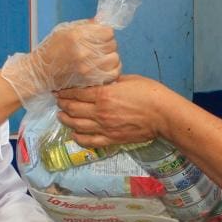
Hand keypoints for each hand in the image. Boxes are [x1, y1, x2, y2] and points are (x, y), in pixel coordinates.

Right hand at [0, 19, 118, 104]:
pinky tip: (104, 68)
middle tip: (98, 48)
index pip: (108, 31)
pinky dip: (112, 70)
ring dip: (110, 58)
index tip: (100, 36)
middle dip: (107, 45)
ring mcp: (88, 68)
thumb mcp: (64, 30)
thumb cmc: (51, 50)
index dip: (105, 33)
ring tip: (101, 59)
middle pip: (112, 44)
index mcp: (78, 35)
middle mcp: (84, 51)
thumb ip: (86, 25)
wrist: (40, 73)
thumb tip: (103, 20)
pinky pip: (113, 74)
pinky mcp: (90, 81)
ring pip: (115, 59)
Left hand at [56, 75, 173, 147]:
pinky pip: (89, 141)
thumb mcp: (128, 79)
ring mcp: (104, 128)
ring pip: (77, 126)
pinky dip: (78, 138)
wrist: (163, 115)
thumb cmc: (150, 93)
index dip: (65, 91)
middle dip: (63, 104)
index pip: (76, 93)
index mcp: (103, 95)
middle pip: (73, 109)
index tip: (59, 89)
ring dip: (66, 120)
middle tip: (58, 101)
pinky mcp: (111, 139)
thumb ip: (111, 81)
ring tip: (61, 115)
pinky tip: (74, 134)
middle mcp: (100, 112)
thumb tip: (102, 82)